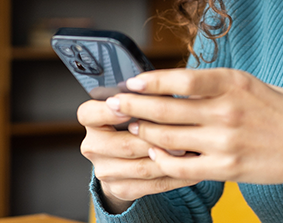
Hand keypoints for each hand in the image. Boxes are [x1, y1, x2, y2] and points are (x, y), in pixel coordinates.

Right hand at [77, 94, 198, 212]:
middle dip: (156, 139)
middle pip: (124, 144)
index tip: (126, 107)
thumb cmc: (134, 122)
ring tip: (194, 149)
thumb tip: (168, 94)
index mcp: (92, 121)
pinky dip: (176, 176)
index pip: (89, 114)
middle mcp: (93, 146)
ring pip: (141, 167)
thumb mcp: (134, 107)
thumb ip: (144, 99)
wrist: (124, 160)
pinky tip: (194, 168)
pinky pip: (153, 185)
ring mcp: (105, 171)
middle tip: (183, 132)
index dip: (107, 111)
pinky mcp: (121, 189)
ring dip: (170, 159)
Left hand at [106, 68, 282, 200]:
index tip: (130, 82)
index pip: (181, 78)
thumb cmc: (282, 110)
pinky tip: (154, 152)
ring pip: (170, 137)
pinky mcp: (226, 167)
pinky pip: (183, 165)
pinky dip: (163, 159)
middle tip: (113, 105)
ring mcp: (225, 142)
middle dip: (135, 107)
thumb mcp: (251, 84)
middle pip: (167, 109)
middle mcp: (227, 111)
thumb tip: (176, 82)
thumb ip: (215, 84)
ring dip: (144, 132)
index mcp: (233, 83)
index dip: (150, 81)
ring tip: (130, 127)